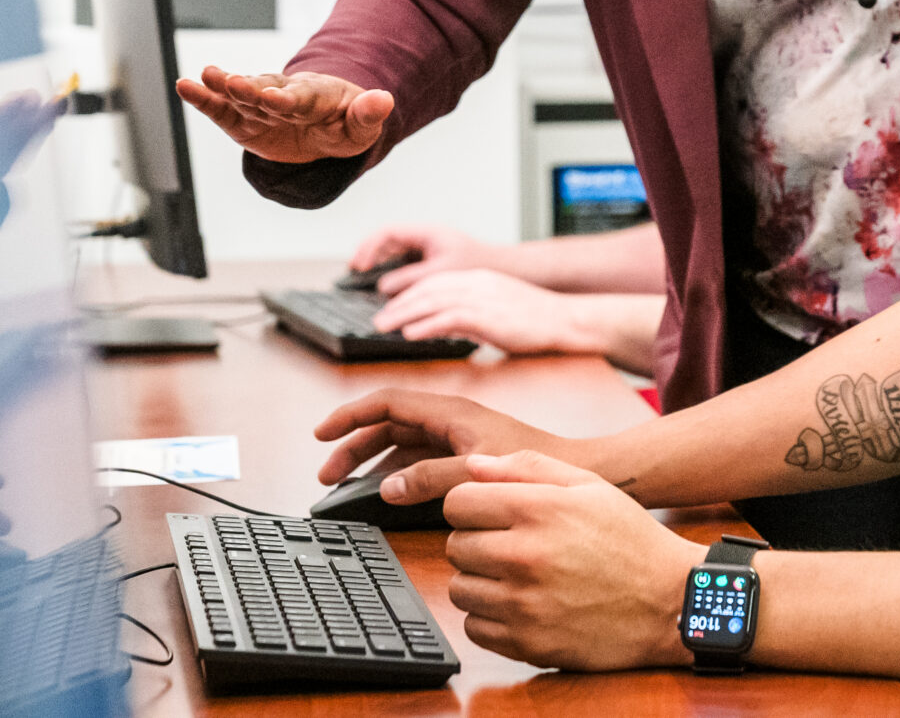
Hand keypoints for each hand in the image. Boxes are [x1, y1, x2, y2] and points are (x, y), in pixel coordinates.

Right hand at [175, 67, 393, 163]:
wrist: (324, 124)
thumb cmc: (344, 122)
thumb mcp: (361, 125)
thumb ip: (369, 114)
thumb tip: (385, 100)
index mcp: (315, 97)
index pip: (300, 98)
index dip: (287, 99)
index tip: (272, 97)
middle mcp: (284, 95)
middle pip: (266, 93)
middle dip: (249, 89)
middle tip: (231, 82)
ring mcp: (260, 106)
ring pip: (241, 98)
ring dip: (223, 89)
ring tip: (203, 77)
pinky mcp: (243, 120)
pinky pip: (222, 110)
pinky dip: (205, 99)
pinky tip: (185, 86)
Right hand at [313, 389, 584, 505]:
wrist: (576, 472)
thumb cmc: (534, 465)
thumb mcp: (475, 471)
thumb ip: (429, 478)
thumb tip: (386, 487)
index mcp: (450, 412)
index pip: (387, 403)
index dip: (351, 416)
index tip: (323, 434)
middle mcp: (450, 421)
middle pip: (387, 426)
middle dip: (353, 445)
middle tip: (326, 474)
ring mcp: (457, 439)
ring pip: (400, 445)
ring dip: (370, 463)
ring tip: (344, 487)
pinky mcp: (465, 460)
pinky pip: (417, 462)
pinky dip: (394, 475)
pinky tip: (383, 495)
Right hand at [347, 222, 500, 284]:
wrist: (500, 268)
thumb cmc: (477, 264)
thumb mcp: (441, 272)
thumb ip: (412, 278)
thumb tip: (383, 286)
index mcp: (427, 232)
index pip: (389, 232)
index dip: (369, 247)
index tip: (359, 265)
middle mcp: (423, 238)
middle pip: (387, 242)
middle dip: (368, 255)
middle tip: (353, 272)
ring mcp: (425, 249)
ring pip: (393, 254)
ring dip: (377, 265)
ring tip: (362, 280)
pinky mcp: (428, 262)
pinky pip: (402, 265)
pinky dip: (391, 275)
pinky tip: (384, 289)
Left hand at [372, 269, 589, 352]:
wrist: (568, 319)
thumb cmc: (539, 320)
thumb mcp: (502, 307)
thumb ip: (475, 312)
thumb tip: (450, 326)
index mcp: (481, 278)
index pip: (436, 280)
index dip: (411, 293)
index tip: (393, 306)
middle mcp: (478, 283)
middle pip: (428, 288)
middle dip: (400, 303)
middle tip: (378, 318)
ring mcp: (483, 298)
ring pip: (432, 301)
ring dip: (404, 315)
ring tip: (383, 326)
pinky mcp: (489, 316)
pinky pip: (449, 318)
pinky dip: (426, 326)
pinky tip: (410, 334)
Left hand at [443, 450, 699, 670]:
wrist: (668, 601)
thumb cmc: (630, 539)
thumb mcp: (588, 485)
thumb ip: (527, 467)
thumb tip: (473, 464)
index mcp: (538, 510)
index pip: (457, 502)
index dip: (471, 505)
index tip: (489, 514)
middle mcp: (524, 556)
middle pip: (454, 546)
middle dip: (476, 543)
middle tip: (510, 546)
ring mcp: (523, 604)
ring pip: (459, 589)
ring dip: (481, 582)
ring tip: (518, 577)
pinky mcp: (525, 643)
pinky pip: (474, 628)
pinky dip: (491, 618)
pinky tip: (522, 605)